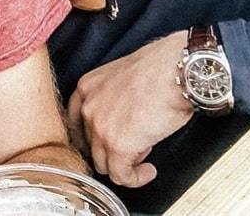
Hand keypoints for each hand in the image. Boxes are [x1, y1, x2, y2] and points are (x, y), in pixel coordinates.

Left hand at [67, 31, 193, 187]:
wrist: (174, 72)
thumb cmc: (159, 71)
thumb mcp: (122, 78)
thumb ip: (112, 99)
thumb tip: (119, 121)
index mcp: (86, 87)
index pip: (75, 123)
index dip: (92, 138)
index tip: (106, 144)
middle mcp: (87, 107)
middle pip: (90, 146)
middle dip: (111, 150)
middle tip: (134, 146)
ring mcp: (99, 127)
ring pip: (103, 164)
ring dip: (124, 164)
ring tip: (144, 154)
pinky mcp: (117, 146)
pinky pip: (121, 176)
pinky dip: (136, 178)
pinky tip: (148, 170)